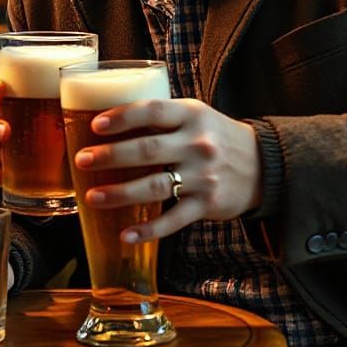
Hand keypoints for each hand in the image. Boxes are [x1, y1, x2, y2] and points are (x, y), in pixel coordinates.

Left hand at [74, 98, 261, 241]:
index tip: (96, 125)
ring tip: (92, 197)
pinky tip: (126, 235)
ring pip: (155, 186)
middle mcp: (198, 144)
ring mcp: (204, 176)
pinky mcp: (208, 204)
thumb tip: (106, 120)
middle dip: (111, 156)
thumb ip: (161, 118)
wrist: (264, 165)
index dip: (123, 117)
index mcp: (191, 114)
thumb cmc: (214, 136)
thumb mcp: (195, 115)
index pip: (153, 111)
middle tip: (82, 160)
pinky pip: (173, 220)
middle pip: (148, 150)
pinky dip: (148, 230)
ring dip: (120, 193)